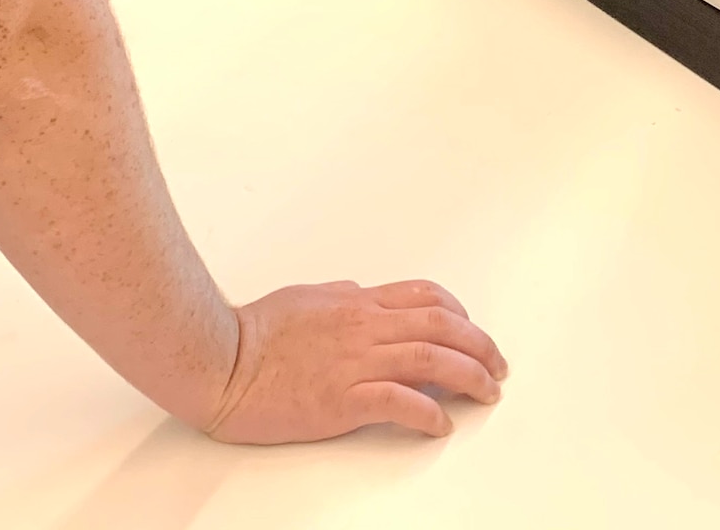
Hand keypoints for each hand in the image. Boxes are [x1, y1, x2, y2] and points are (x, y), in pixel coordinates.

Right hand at [207, 278, 506, 443]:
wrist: (221, 358)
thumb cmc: (254, 330)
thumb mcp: (309, 298)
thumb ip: (345, 300)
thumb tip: (365, 299)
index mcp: (357, 302)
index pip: (424, 296)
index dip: (459, 312)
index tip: (473, 330)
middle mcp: (364, 326)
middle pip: (440, 325)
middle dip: (478, 345)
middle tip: (498, 364)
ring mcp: (355, 362)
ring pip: (430, 358)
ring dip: (468, 375)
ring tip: (488, 391)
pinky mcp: (341, 400)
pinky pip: (398, 402)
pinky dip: (428, 412)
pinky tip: (442, 423)